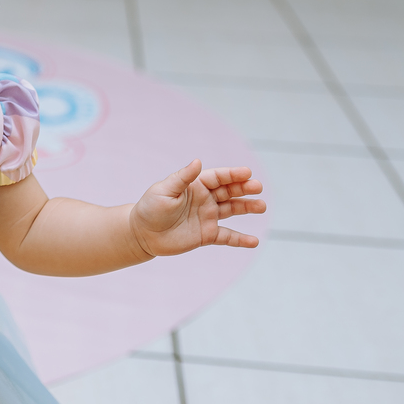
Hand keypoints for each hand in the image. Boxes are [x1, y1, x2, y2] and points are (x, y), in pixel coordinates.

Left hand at [130, 160, 264, 257]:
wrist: (142, 234)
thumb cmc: (150, 208)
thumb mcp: (164, 190)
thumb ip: (182, 178)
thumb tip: (198, 162)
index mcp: (195, 186)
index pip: (218, 177)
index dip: (232, 175)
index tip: (247, 173)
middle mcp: (205, 200)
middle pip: (229, 191)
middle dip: (244, 188)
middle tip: (258, 187)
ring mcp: (208, 217)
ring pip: (232, 210)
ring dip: (247, 208)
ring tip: (261, 206)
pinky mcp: (207, 235)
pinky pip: (227, 237)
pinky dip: (240, 239)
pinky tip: (254, 241)